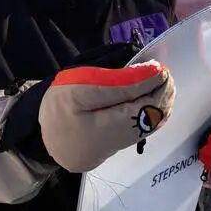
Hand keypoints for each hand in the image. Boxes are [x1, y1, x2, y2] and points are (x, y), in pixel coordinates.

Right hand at [38, 61, 174, 172]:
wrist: (46, 141)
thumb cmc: (58, 111)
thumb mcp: (79, 88)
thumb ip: (117, 82)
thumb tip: (150, 73)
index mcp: (109, 127)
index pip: (147, 106)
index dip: (157, 85)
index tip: (160, 67)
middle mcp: (122, 139)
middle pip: (155, 116)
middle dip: (163, 92)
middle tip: (163, 71)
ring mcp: (124, 143)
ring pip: (154, 122)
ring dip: (161, 100)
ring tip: (161, 80)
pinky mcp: (122, 142)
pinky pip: (147, 126)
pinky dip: (155, 109)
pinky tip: (153, 95)